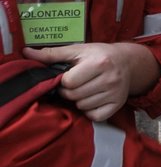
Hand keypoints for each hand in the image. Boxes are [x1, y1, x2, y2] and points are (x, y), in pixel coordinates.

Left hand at [24, 42, 156, 121]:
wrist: (128, 62)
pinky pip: (95, 116)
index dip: (63, 81)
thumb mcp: (78, 50)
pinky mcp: (118, 105)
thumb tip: (26, 52)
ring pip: (83, 106)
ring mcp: (115, 93)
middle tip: (75, 84)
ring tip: (85, 90)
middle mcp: (110, 79)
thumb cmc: (99, 55)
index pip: (69, 82)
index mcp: (100, 63)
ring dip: (79, 100)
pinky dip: (89, 110)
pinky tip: (92, 99)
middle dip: (69, 91)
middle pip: (74, 96)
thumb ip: (52, 54)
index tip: (69, 76)